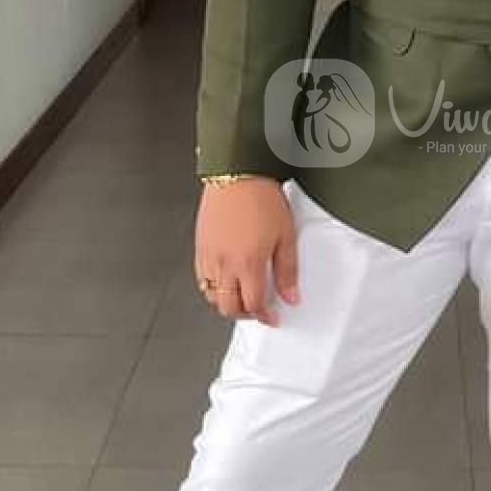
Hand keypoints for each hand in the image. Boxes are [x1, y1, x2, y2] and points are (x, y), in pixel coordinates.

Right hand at [195, 179, 300, 321]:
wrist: (238, 173)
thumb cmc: (261, 198)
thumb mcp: (286, 236)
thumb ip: (288, 271)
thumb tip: (291, 295)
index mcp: (248, 263)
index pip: (254, 305)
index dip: (264, 316)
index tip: (272, 316)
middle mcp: (225, 263)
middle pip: (228, 307)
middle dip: (244, 314)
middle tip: (257, 309)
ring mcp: (209, 255)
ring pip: (211, 295)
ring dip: (227, 301)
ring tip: (242, 295)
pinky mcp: (199, 246)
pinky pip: (201, 278)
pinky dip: (213, 285)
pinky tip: (226, 278)